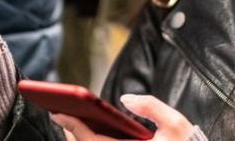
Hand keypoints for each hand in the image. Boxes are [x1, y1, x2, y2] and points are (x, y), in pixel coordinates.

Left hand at [53, 94, 194, 140]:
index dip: (74, 127)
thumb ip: (151, 107)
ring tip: (67, 118)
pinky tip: (83, 129)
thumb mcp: (175, 123)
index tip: (59, 113)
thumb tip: (125, 98)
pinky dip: (88, 140)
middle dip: (70, 131)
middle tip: (58, 111)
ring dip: (77, 137)